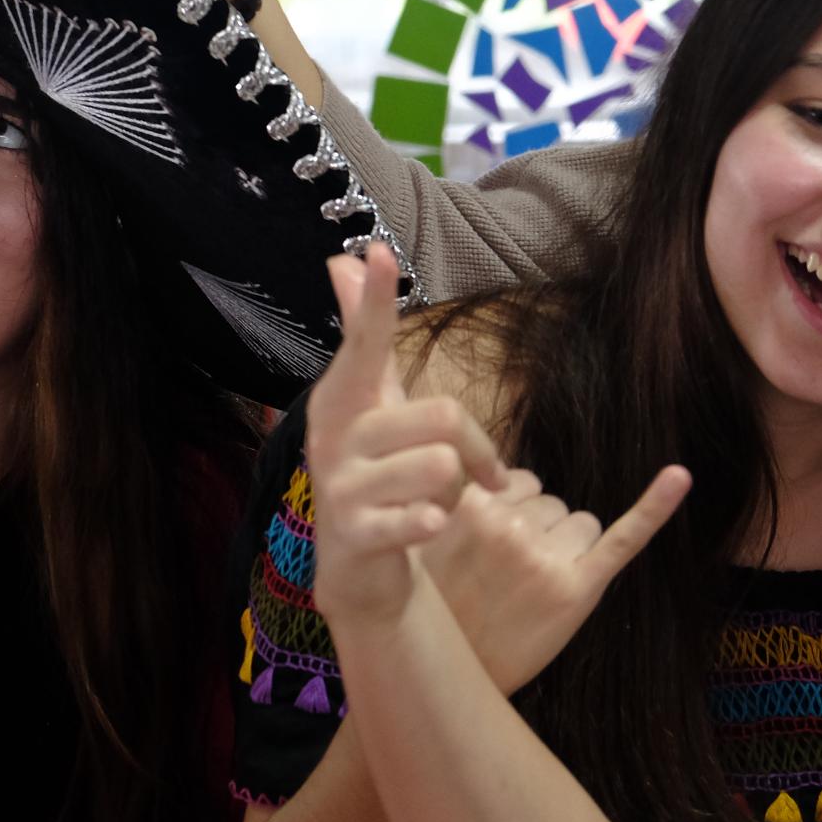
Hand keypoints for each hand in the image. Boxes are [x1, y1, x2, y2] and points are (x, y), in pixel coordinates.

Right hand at [305, 243, 505, 627]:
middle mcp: (333, 435)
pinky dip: (435, 521)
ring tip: (439, 503)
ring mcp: (342, 484)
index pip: (364, 343)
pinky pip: (422, 514)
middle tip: (488, 475)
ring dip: (460, 491)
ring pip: (441, 466)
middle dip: (481, 449)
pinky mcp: (356, 532)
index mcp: (342, 399)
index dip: (372, 301)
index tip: (378, 252)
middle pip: (443, 416)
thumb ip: (361, 336)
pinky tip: (427, 527)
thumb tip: (345, 260)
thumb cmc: (376, 473)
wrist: (355, 569)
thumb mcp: (370, 402)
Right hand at [419, 462, 691, 694]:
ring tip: (529, 591)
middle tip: (506, 577)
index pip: (521, 481)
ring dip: (566, 550)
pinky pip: (622, 538)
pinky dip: (654, 507)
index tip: (491, 545)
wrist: (443, 677)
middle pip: (552, 503)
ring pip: (581, 523)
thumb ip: (453, 496)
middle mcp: (507, 524)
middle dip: (540, 532)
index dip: (514, 511)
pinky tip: (677, 478)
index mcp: (468, 504)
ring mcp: (544, 556)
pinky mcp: (577, 589)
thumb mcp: (424, 537)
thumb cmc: (439, 604)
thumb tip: (478, 458)